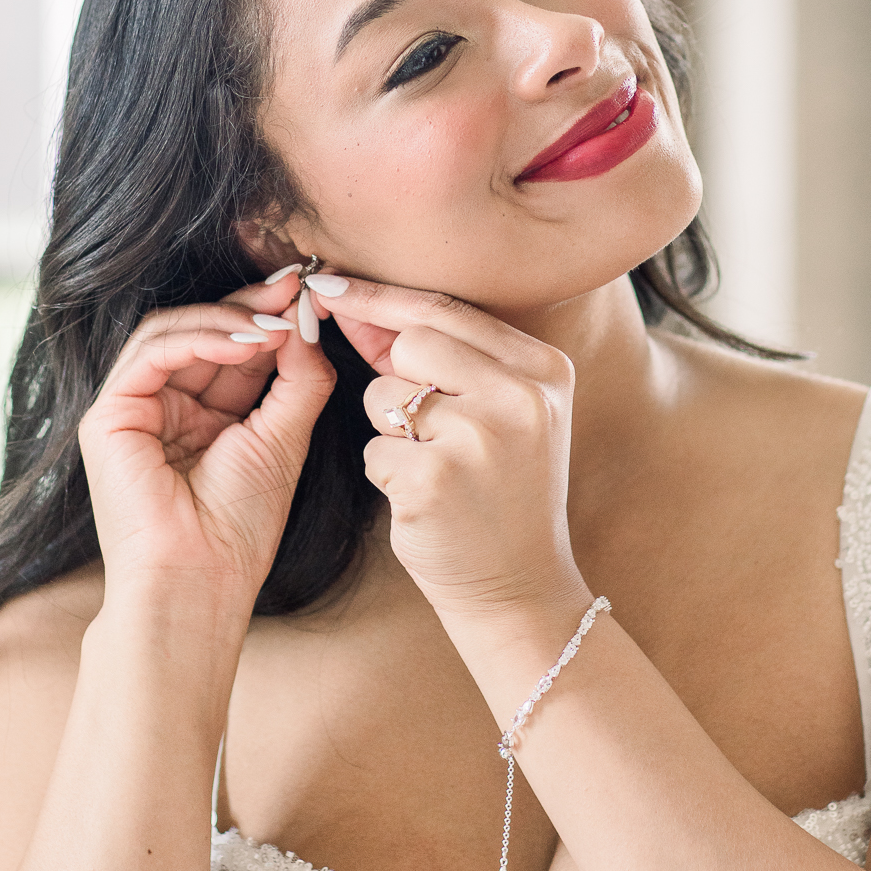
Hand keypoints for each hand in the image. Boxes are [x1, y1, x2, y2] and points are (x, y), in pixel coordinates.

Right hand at [77, 270, 335, 623]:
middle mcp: (166, 405)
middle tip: (295, 284)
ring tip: (275, 323)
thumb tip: (305, 316)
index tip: (311, 290)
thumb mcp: (285, 435)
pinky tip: (246, 341)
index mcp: (206, 414)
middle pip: (204, 328)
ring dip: (230, 317)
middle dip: (252, 302)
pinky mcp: (108, 415)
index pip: (234, 345)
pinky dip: (201, 337)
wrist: (199, 580)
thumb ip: (298, 375)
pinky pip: (153, 352)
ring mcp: (134, 408)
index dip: (270, 315)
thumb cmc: (240, 525)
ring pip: (174, 330)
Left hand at [303, 276, 584, 625]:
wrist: (519, 587)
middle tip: (424, 427)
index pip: (446, 310)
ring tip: (436, 468)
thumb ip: (433, 356)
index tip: (327, 283)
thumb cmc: (499, 490)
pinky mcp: (436, 479)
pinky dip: (386, 473)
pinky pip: (374, 449)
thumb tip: (349, 300)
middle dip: (395, 379)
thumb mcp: (496, 412)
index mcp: (542, 369)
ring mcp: (480, 437)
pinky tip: (426, 500)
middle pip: (411, 343)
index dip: (380, 297)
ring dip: (390, 432)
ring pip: (383, 396)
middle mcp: (520, 395)